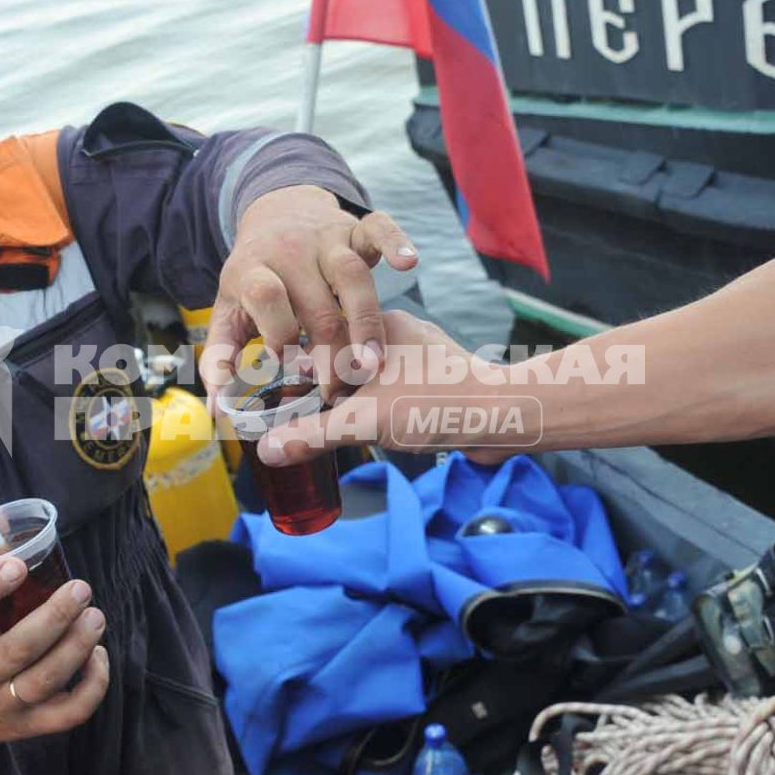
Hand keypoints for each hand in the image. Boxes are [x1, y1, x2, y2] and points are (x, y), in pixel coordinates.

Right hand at [0, 555, 108, 757]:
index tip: (18, 562)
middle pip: (16, 650)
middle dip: (54, 616)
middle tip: (81, 588)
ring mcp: (0, 708)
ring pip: (45, 680)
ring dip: (77, 646)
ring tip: (95, 616)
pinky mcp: (27, 728)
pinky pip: (68, 713)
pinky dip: (93, 685)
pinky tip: (98, 654)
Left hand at [202, 187, 418, 405]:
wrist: (276, 213)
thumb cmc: (254, 278)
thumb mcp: (230, 312)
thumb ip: (222, 358)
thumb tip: (217, 409)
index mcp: (252, 270)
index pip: (266, 296)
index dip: (279, 334)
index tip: (290, 370)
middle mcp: (290, 250)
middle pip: (316, 301)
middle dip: (331, 350)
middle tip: (340, 388)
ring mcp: (327, 237)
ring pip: (351, 273)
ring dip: (365, 319)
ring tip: (373, 361)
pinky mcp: (357, 228)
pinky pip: (380, 229)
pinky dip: (396, 244)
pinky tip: (409, 266)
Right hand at [254, 310, 528, 467]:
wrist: (506, 415)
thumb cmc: (435, 405)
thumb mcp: (363, 421)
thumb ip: (313, 434)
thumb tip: (268, 450)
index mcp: (375, 325)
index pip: (319, 338)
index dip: (302, 370)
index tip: (292, 398)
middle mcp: (395, 332)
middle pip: (342, 356)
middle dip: (326, 387)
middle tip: (313, 415)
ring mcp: (419, 353)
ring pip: (368, 373)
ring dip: (353, 398)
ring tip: (344, 425)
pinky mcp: (437, 376)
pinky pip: (394, 386)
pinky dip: (380, 405)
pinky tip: (379, 428)